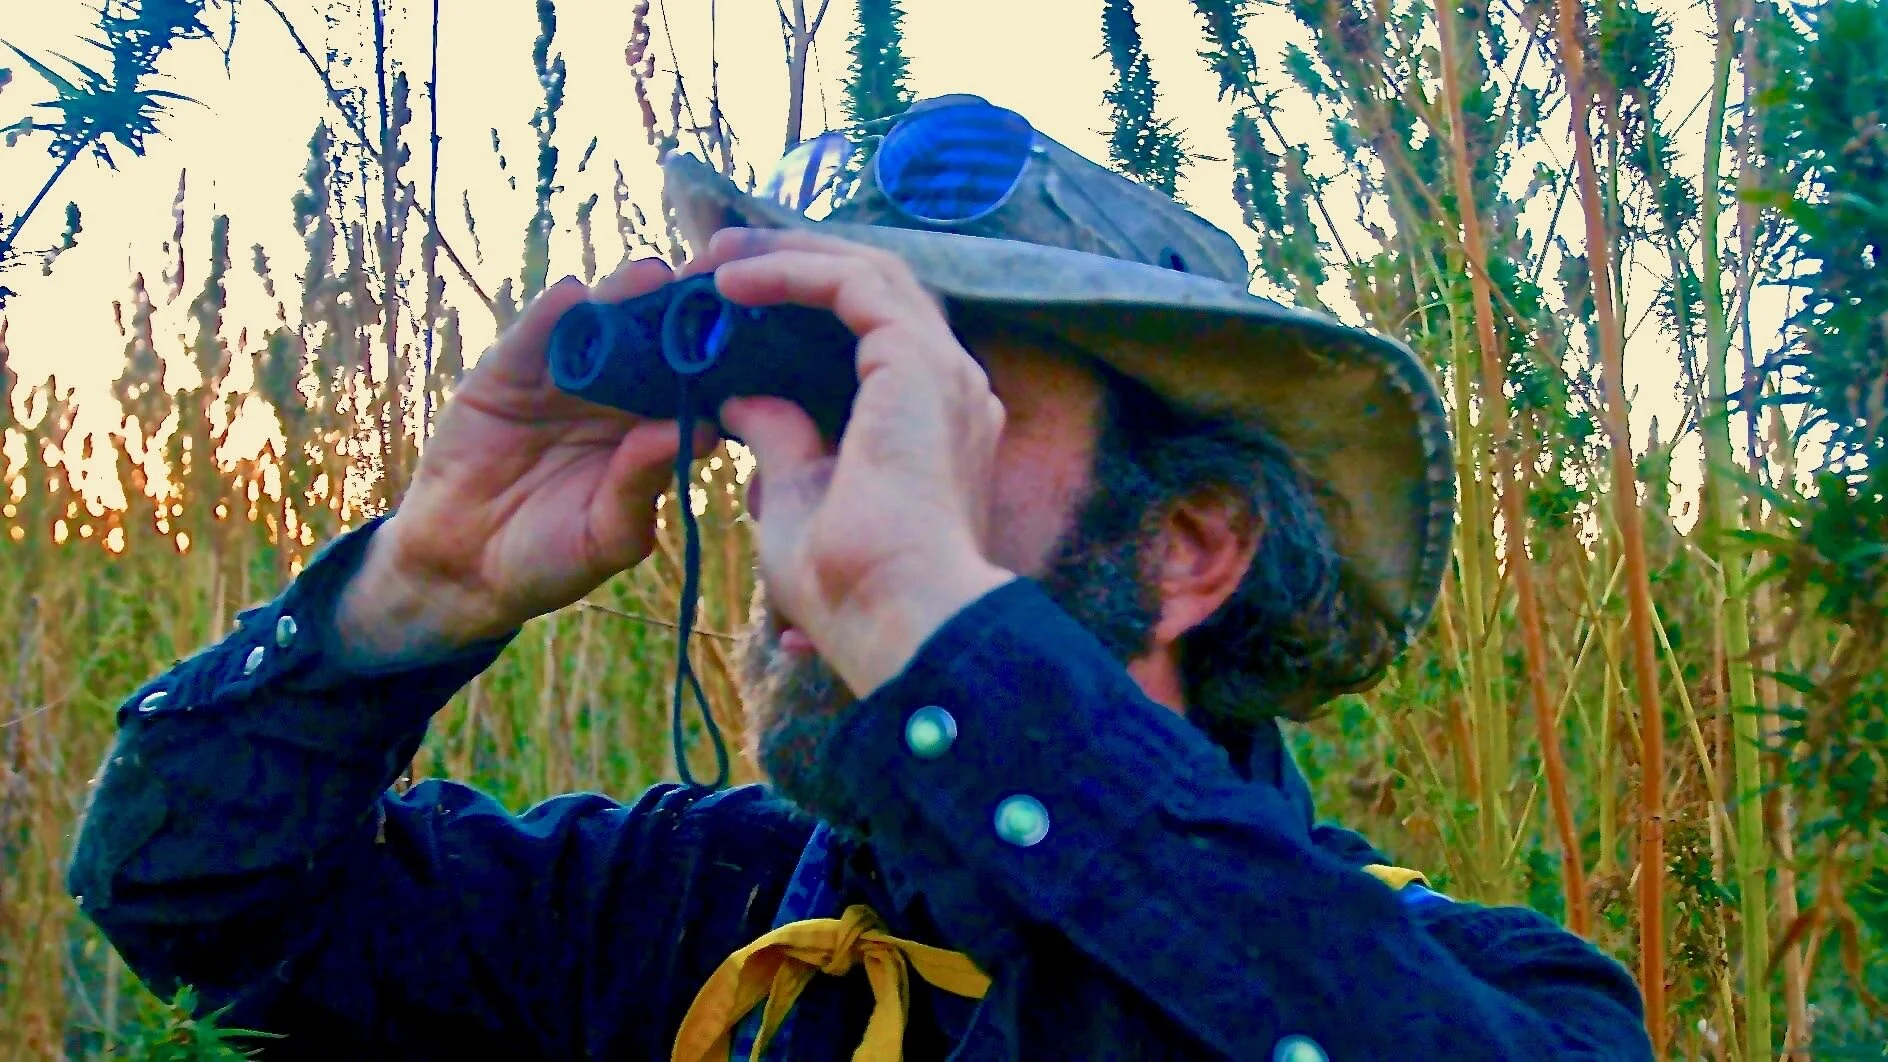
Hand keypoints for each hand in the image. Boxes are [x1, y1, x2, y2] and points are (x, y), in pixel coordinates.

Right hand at [336, 259, 714, 663]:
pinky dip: (551, 315)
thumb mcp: (607, 535)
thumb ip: (643, 485)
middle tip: (714, 281)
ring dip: (625, 295)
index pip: (698, 382)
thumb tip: (701, 431)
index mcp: (654, 428)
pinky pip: (532, 337)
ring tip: (652, 278)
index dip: (725, 356)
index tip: (762, 330)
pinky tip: (573, 297)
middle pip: (656, 337)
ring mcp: (562, 377)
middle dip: (684, 307)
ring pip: (600, 324)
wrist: (464, 566)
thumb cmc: (552, 557)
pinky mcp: (508, 371)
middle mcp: (616, 393)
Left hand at [690, 228, 1015, 696]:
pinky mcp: (917, 359)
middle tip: (721, 262)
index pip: (877, 334)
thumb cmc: (852, 585)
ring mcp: (945, 369)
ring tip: (718, 259)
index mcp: (934, 423)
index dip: (810, 306)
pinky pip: (852, 283)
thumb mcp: (797, 496)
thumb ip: (780, 439)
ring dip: (790, 256)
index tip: (739, 306)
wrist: (897, 614)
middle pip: (879, 290)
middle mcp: (952, 388)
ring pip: (871, 272)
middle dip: (798, 264)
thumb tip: (742, 401)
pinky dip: (792, 271)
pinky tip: (733, 280)